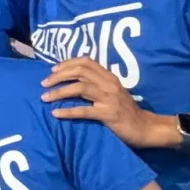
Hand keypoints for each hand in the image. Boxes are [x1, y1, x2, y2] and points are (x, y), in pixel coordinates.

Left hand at [41, 58, 173, 147]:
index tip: (53, 70)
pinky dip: (68, 111)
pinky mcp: (108, 114)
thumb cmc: (125, 111)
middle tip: (44, 83)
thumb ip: (97, 84)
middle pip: (80, 72)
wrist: (145, 128)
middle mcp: (109, 84)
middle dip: (58, 76)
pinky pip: (84, 111)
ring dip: (59, 92)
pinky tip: (56, 114)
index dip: (67, 63)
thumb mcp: (112, 92)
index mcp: (109, 77)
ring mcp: (109, 99)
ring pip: (80, 88)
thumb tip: (72, 81)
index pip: (86, 61)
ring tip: (45, 98)